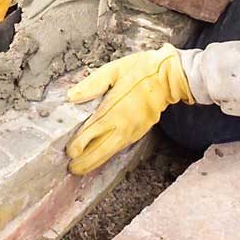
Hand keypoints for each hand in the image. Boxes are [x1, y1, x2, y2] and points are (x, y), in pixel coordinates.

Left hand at [65, 45, 193, 175]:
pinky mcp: (138, 133)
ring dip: (95, 162)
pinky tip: (98, 158)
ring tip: (80, 169)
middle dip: (85, 161)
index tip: (70, 151)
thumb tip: (72, 96)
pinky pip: (119, 147)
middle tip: (71, 168)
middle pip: (101, 148)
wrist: (169, 77)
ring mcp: (132, 131)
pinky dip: (107, 155)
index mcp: (115, 108)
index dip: (81, 143)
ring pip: (110, 152)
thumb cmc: (141, 70)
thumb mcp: (113, 70)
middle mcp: (123, 124)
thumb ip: (92, 84)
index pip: (94, 130)